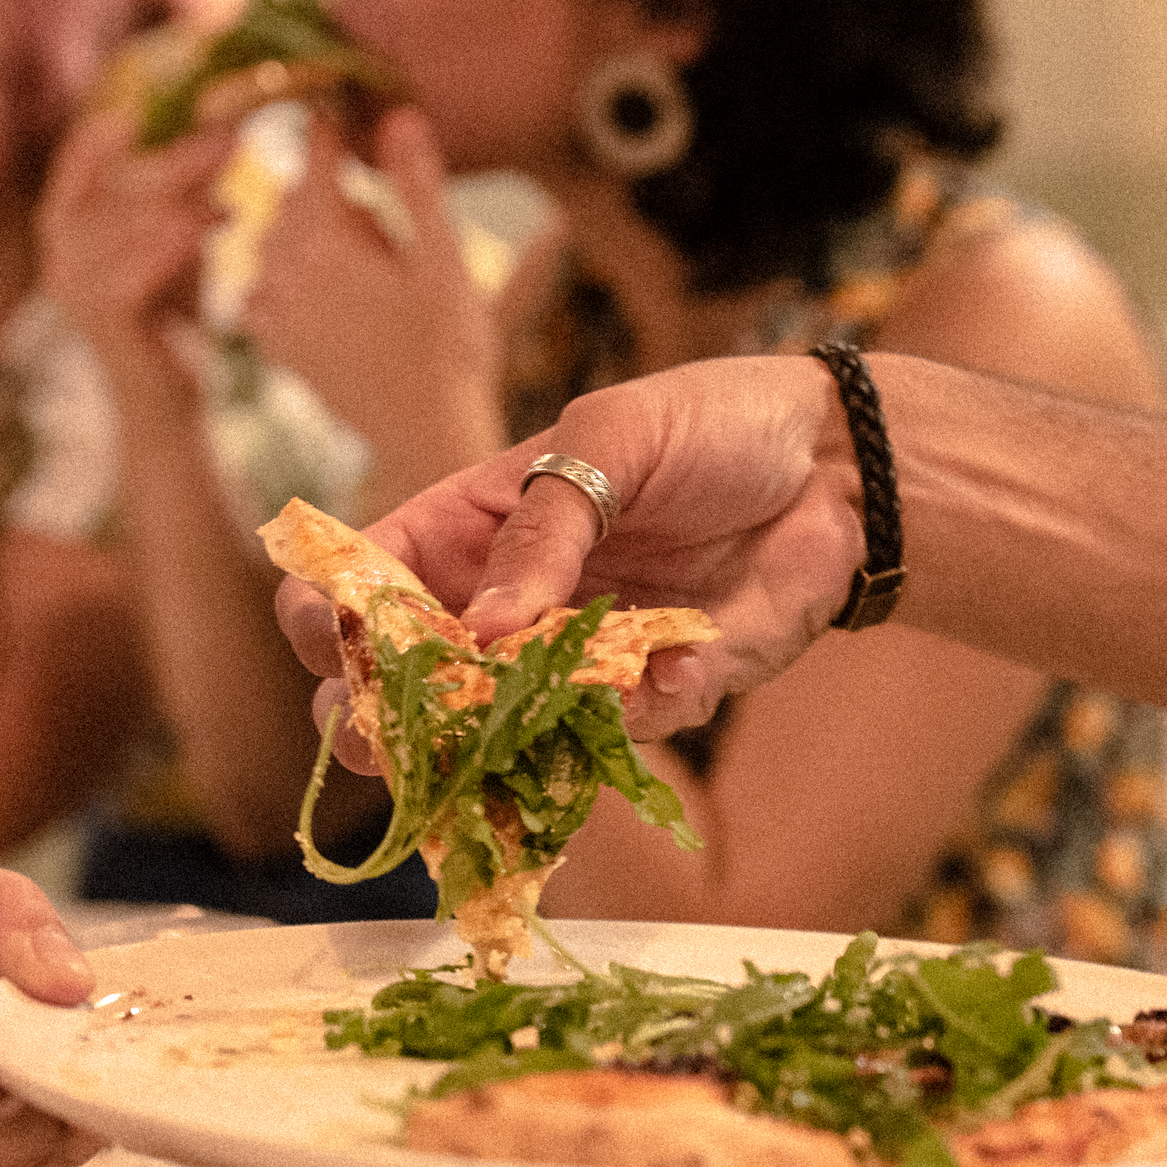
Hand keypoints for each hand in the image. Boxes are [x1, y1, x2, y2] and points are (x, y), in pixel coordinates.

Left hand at [0, 854, 103, 1166]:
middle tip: (54, 1007)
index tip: (132, 980)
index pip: (131, 1034)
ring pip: (49, 1149)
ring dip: (17, 1086)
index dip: (143, 1010)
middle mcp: (32, 1109)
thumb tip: (76, 977)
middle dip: (88, 1055)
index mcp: (44, 1032)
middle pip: (109, 1099)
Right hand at [37, 91, 239, 403]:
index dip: (105, 133)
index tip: (145, 104)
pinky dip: (171, 244)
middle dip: (173, 158)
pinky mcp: (102, 320)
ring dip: (182, 195)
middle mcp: (59, 255)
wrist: (169, 398)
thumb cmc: (173, 313)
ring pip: (122, 224)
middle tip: (228, 136)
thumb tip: (225, 132)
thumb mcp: (174, 241)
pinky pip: (131, 270)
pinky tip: (213, 224)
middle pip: (110, 188)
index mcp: (65, 229)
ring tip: (234, 176)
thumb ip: (182, 196)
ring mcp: (73, 290)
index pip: (75, 165)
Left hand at [243, 105, 502, 495]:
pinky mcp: (279, 347)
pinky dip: (279, 279)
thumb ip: (416, 185)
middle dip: (321, 185)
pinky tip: (313, 288)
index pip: (314, 158)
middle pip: (289, 199)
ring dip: (300, 229)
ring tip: (349, 241)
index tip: (337, 109)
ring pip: (270, 242)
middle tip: (362, 186)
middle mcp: (287, 271)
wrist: (426, 435)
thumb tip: (399, 113)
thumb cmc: (449, 348)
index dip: (329, 130)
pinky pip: (258, 293)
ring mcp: (277, 312)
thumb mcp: (443, 260)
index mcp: (327, 240)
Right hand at [275, 354, 864, 758]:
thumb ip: (546, 530)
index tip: (332, 640)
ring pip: (500, 735)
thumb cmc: (710, 426)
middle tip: (381, 739)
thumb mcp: (612, 442)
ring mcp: (573, 662)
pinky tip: (678, 669)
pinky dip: (638, 713)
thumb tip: (485, 630)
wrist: (836, 467)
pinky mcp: (652, 699)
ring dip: (501, 740)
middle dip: (381, 719)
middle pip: (409, 685)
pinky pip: (618, 738)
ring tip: (532, 717)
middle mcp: (506, 607)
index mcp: (470, 528)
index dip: (330, 614)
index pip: (366, 581)